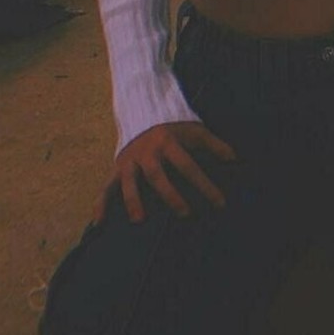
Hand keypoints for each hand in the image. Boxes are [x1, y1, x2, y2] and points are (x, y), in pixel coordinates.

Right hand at [92, 121, 237, 224]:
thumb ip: (214, 144)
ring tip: (139, 220)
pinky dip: (100, 203)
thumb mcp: (195, 130)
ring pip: (128, 181)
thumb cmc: (174, 128)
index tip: (220, 203)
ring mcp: (129, 160)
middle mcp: (147, 152)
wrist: (142, 112)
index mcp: (168, 142)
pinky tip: (98, 222)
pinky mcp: (117, 167)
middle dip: (171, 195)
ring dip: (132, 200)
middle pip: (157, 176)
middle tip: (186, 214)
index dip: (205, 184)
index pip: (188, 166)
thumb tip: (235, 159)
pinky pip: (106, 186)